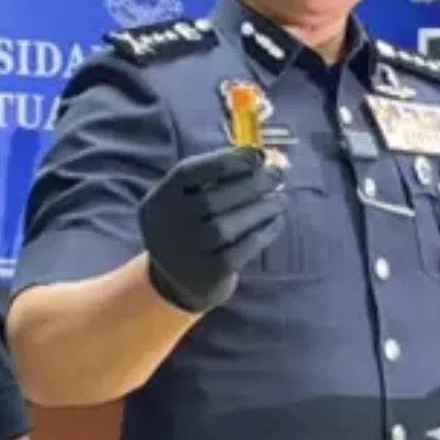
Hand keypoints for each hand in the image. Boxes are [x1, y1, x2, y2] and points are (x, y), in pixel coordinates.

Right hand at [139, 147, 285, 312]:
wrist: (179, 284)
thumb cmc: (192, 229)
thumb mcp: (188, 202)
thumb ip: (214, 179)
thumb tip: (260, 158)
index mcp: (159, 199)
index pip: (188, 172)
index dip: (226, 160)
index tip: (258, 155)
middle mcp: (166, 226)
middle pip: (210, 200)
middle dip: (250, 184)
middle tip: (278, 176)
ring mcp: (184, 254)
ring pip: (226, 227)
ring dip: (260, 209)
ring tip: (281, 199)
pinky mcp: (207, 275)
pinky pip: (240, 250)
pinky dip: (263, 233)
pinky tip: (277, 222)